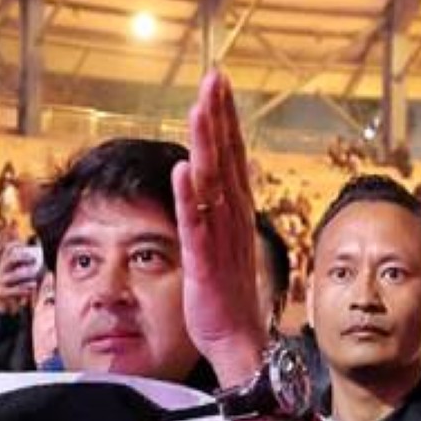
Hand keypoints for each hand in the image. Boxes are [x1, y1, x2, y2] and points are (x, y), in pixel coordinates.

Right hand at [0, 242, 41, 313]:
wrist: (4, 308)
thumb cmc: (16, 290)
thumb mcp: (20, 277)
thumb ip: (28, 269)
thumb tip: (42, 263)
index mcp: (4, 264)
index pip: (8, 250)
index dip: (17, 244)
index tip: (26, 244)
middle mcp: (0, 271)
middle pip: (11, 259)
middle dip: (24, 257)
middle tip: (34, 260)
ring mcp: (0, 282)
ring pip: (15, 275)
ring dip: (27, 274)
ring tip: (36, 276)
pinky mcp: (2, 293)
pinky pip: (15, 289)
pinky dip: (25, 288)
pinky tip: (32, 287)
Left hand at [175, 70, 267, 389]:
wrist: (239, 342)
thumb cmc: (227, 296)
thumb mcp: (224, 245)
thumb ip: (220, 209)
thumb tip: (219, 175)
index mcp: (236, 214)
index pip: (232, 156)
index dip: (225, 119)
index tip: (218, 83)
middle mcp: (233, 221)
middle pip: (226, 160)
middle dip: (219, 117)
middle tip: (214, 77)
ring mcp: (221, 241)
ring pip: (212, 185)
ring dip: (206, 146)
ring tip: (200, 109)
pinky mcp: (205, 265)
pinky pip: (196, 227)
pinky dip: (188, 198)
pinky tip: (182, 170)